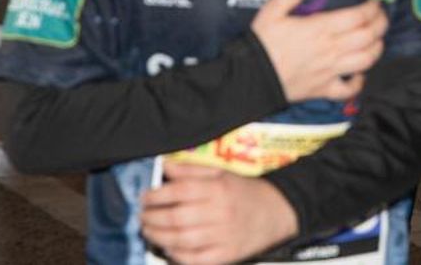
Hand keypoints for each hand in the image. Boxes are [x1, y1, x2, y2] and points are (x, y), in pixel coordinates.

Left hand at [140, 163, 297, 264]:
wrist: (277, 211)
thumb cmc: (245, 191)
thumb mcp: (221, 173)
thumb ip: (191, 169)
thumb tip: (164, 166)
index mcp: (218, 188)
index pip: (179, 191)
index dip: (156, 195)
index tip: (145, 197)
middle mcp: (220, 212)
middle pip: (176, 218)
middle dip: (152, 218)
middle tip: (142, 216)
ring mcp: (224, 236)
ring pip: (182, 241)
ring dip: (159, 237)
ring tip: (149, 231)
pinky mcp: (227, 255)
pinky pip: (196, 260)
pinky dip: (177, 255)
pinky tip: (168, 248)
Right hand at [249, 0, 386, 101]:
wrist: (250, 78)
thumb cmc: (262, 43)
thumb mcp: (272, 11)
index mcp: (320, 28)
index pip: (358, 17)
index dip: (372, 8)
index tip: (376, 1)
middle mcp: (331, 50)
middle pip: (368, 37)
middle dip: (380, 25)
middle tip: (381, 17)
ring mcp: (330, 71)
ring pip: (366, 61)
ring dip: (377, 49)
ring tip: (376, 40)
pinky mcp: (324, 90)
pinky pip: (349, 89)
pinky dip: (359, 82)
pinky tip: (359, 74)